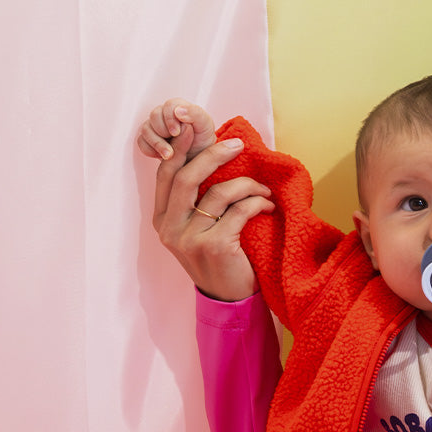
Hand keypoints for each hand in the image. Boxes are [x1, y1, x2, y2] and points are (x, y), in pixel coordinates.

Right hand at [137, 98, 216, 161]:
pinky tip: (163, 156)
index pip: (168, 106)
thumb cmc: (203, 139)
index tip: (177, 133)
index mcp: (177, 107)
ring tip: (169, 155)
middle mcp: (163, 115)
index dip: (170, 119)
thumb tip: (178, 110)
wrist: (200, 159)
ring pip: (146, 130)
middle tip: (175, 143)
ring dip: (157, 143)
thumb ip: (195, 114)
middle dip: (164, 131)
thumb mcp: (206, 125)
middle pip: (154, 116)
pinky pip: (142, 143)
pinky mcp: (149, 141)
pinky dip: (150, 150)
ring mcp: (154, 127)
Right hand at [151, 119, 273, 300]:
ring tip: (264, 191)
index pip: (166, 173)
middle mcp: (170, 228)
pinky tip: (269, 207)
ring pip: (218, 192)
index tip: (197, 129)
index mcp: (162, 220)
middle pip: (187, 176)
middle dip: (213, 154)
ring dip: (247, 186)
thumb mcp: (198, 230)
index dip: (181, 148)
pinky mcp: (213, 247)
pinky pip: (239, 211)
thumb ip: (195, 202)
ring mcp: (190, 239)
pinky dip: (257, 204)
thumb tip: (209, 158)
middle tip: (237, 145)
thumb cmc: (220, 261)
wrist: (229, 301)